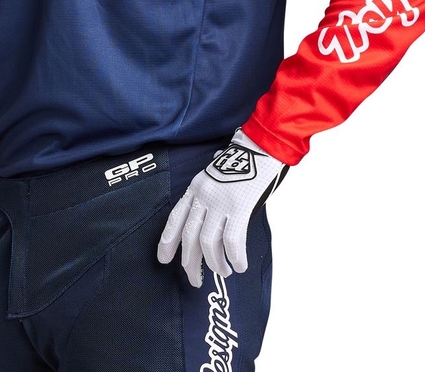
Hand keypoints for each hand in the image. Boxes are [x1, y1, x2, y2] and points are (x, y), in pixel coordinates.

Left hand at [157, 129, 287, 286]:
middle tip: (195, 281)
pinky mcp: (239, 206)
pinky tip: (239, 265)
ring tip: (223, 273)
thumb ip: (211, 194)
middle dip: (190, 263)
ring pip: (208, 242)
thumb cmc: (243, 160)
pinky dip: (235, 257)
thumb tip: (213, 219)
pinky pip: (232, 240)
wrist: (261, 144)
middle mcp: (203, 195)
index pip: (175, 218)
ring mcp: (220, 201)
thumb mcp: (217, 174)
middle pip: (189, 236)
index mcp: (196, 187)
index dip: (167, 241)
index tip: (163, 259)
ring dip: (215, 263)